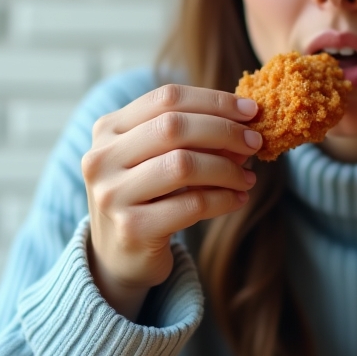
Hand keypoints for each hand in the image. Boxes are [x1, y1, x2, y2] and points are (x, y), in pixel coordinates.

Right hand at [82, 84, 261, 319]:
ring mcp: (112, 194)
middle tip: (255, 143)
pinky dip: (224, 199)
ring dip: (227, 169)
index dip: (214, 101)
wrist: (119, 257)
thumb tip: (245, 124)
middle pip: (175, 127)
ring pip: (184, 165)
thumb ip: (191, 137)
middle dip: (225, 132)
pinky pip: (192, 204)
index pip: (166, 98)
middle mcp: (102, 158)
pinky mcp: (132, 229)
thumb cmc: (148, 197)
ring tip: (248, 177)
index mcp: (108, 129)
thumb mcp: (158, 158)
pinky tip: (238, 199)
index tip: (250, 111)